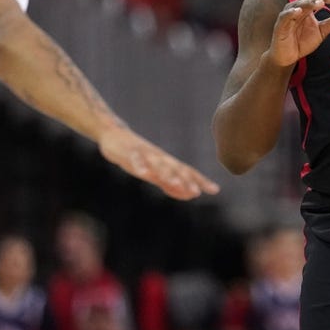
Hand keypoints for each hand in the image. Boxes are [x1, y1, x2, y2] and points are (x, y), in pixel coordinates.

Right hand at [97, 125, 219, 199]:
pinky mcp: (129, 152)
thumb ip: (170, 184)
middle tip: (197, 192)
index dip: (200, 180)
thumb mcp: (154, 173)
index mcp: (166, 163)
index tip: (215, 190)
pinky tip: (144, 173)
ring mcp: (145, 154)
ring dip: (168, 174)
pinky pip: (135, 159)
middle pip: (175, 169)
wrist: (114, 134)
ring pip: (158, 165)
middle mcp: (159, 158)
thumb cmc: (137, 156)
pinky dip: (140, 165)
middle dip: (186, 181)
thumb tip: (189, 195)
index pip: (187, 172)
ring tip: (177, 184)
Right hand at [266, 0, 329, 67]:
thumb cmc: (302, 42)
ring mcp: (287, 16)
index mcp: (306, 8)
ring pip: (298, 5)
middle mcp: (296, 8)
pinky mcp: (280, 26)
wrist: (287, 57)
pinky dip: (291, 13)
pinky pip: (285, 17)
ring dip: (309, 3)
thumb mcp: (321, 32)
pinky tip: (299, 11)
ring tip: (320, 3)